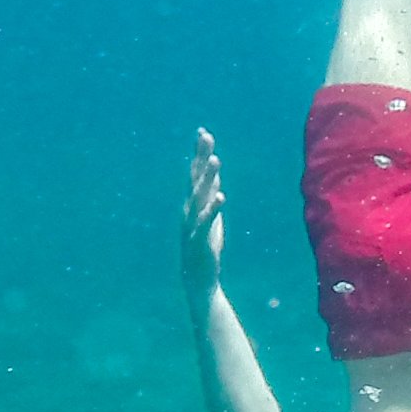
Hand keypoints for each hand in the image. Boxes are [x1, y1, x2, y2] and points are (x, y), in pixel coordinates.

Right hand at [182, 129, 224, 296]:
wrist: (198, 279)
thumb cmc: (204, 247)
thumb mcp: (210, 216)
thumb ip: (210, 195)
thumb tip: (214, 175)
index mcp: (193, 204)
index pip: (196, 174)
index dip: (199, 154)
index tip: (204, 133)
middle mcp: (189, 210)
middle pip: (195, 179)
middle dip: (200, 158)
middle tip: (206, 137)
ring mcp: (192, 224)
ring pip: (199, 196)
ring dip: (207, 178)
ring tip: (216, 160)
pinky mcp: (199, 239)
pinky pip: (205, 221)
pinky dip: (212, 208)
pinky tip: (220, 196)